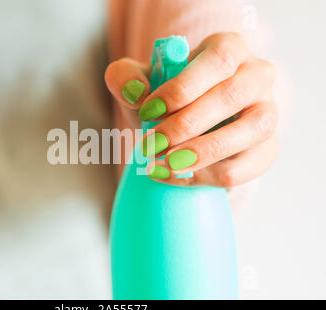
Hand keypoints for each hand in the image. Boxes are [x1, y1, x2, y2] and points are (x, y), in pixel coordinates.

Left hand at [105, 32, 277, 186]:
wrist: (187, 125)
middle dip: (184, 125)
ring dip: (202, 152)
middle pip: (231, 96)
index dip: (182, 88)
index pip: (217, 60)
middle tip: (150, 145)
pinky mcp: (267, 149)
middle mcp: (257, 76)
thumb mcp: (141, 82)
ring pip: (250, 131)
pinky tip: (177, 175)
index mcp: (229, 48)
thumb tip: (135, 93)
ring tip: (163, 163)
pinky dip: (208, 176)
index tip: (148, 111)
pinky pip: (247, 167)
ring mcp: (268, 113)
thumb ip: (125, 78)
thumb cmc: (168, 97)